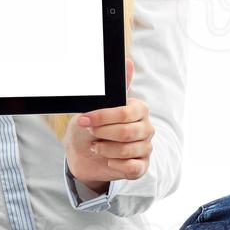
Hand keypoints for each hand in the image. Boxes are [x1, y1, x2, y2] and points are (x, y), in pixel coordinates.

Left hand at [65, 57, 152, 189]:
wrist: (82, 153)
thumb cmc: (90, 126)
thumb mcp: (95, 106)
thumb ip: (114, 87)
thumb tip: (128, 61)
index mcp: (138, 109)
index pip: (125, 113)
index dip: (102, 118)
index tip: (84, 120)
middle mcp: (146, 127)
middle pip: (126, 133)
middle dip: (102, 134)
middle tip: (90, 133)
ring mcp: (146, 147)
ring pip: (127, 151)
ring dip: (104, 149)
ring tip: (95, 146)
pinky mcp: (141, 166)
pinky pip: (132, 168)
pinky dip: (115, 164)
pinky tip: (107, 159)